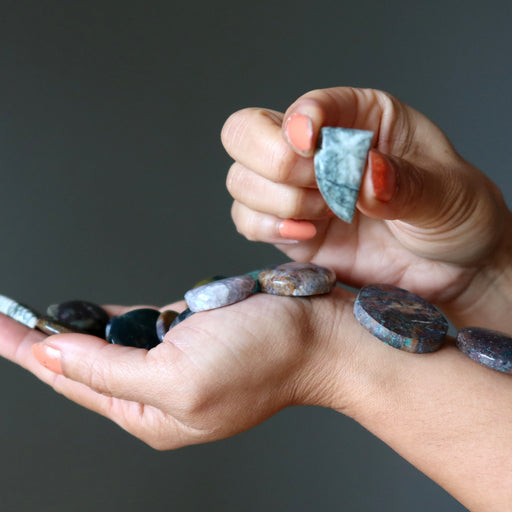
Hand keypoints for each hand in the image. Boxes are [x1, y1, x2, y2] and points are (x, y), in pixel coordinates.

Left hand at [7, 294, 352, 449]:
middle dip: (41, 341)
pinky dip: (109, 317)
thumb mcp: (177, 376)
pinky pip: (139, 325)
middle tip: (2, 320)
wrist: (318, 334)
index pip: (69, 380)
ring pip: (109, 343)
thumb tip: (54, 352)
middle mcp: (157, 390)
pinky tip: (85, 314)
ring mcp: (174, 360)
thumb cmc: (263, 359)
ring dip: (72, 328)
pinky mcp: (191, 334)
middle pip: (83, 363)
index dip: (27, 351)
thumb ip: (110, 368)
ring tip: (28, 320)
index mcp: (149, 412)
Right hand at [222, 87, 511, 328]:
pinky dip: (266, 227)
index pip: (306, 105)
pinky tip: (307, 234)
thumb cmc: (454, 217)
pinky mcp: (288, 230)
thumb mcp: (447, 193)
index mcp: (357, 117)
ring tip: (327, 215)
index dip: (300, 122)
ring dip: (278, 200)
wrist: (451, 272)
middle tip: (319, 187)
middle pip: (246, 132)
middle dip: (275, 163)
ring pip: (241, 180)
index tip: (311, 146)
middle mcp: (317, 150)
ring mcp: (298, 191)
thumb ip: (406, 184)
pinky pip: (246, 220)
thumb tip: (364, 175)